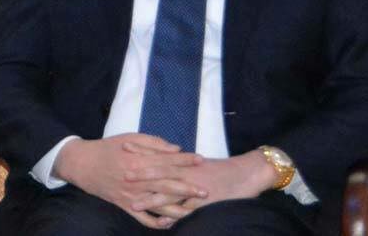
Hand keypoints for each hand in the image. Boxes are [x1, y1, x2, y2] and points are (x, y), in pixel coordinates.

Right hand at [54, 134, 206, 228]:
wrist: (83, 164)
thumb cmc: (108, 148)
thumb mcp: (130, 138)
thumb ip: (153, 143)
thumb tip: (175, 149)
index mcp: (139, 160)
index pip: (167, 161)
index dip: (185, 161)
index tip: (201, 160)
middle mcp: (137, 180)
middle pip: (167, 186)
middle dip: (188, 188)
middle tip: (205, 190)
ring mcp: (132, 196)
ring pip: (159, 206)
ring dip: (178, 208)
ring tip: (194, 209)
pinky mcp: (126, 206)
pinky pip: (145, 219)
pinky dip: (158, 223)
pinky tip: (171, 222)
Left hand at [128, 149, 276, 217]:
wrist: (247, 173)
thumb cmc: (221, 168)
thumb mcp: (197, 162)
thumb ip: (180, 161)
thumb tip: (164, 158)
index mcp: (184, 160)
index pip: (158, 153)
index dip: (141, 149)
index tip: (124, 146)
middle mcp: (187, 172)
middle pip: (159, 171)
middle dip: (140, 173)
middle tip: (121, 173)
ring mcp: (194, 187)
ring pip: (169, 192)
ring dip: (150, 197)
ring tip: (133, 201)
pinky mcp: (203, 201)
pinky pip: (186, 210)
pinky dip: (174, 215)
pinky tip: (161, 222)